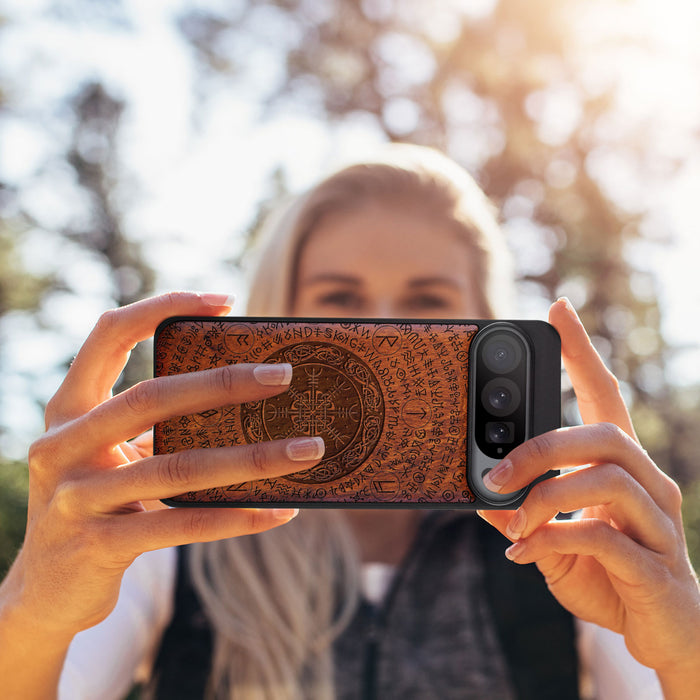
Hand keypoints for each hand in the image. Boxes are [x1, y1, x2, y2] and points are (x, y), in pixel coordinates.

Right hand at [3, 292, 324, 639]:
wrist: (45, 591)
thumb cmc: (97, 503)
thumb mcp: (111, 455)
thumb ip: (154, 427)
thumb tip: (247, 400)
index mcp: (68, 409)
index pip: (108, 334)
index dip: (162, 307)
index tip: (224, 300)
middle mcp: (62, 445)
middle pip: (151, 397)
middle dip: (223, 383)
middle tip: (284, 374)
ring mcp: (76, 497)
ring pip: (178, 467)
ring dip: (253, 458)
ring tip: (308, 449)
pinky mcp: (98, 545)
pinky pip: (182, 524)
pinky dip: (237, 517)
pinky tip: (280, 511)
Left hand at [478, 298, 699, 691]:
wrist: (664, 635)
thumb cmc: (609, 576)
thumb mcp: (553, 540)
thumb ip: (523, 515)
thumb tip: (480, 495)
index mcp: (622, 468)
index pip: (605, 395)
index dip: (582, 352)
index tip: (558, 309)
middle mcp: (649, 484)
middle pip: (604, 434)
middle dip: (541, 447)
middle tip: (494, 472)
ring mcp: (659, 523)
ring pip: (607, 479)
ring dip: (545, 497)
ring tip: (512, 522)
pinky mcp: (657, 567)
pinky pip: (604, 538)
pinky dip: (553, 540)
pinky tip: (524, 554)